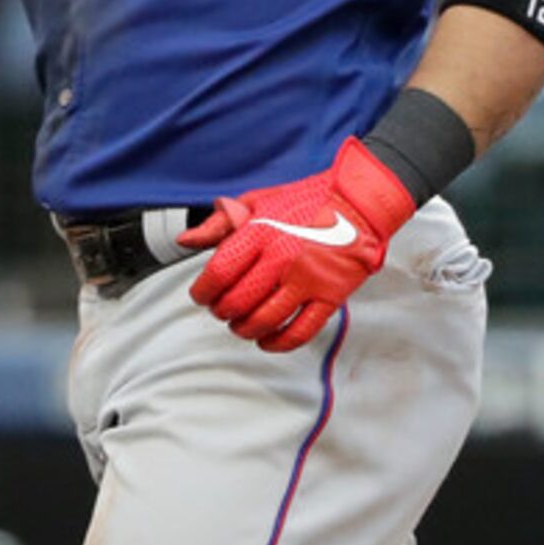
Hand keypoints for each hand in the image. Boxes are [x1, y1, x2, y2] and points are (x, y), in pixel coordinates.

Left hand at [177, 140, 419, 351]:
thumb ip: (219, 224)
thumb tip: (185, 240)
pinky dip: (278, 343)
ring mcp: (307, 279)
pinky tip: (267, 340)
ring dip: (245, 330)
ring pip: (265, 321)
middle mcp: (281, 257)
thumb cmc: (305, 201)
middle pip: (237, 302)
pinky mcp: (330, 296)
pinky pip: (300, 332)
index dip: (202, 292)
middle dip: (222, 312)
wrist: (358, 202)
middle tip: (221, 310)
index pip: (218, 274)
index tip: (200, 296)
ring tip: (240, 325)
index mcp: (259, 231)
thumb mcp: (256, 202)